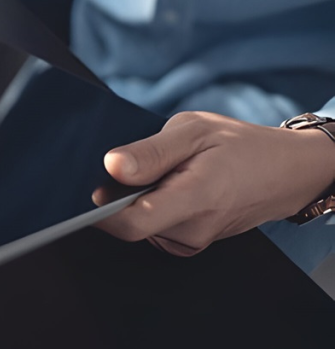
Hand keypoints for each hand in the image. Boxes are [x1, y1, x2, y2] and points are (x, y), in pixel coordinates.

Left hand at [95, 111, 334, 255]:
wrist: (285, 172)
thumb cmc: (240, 146)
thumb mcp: (194, 130)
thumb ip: (150, 151)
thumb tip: (111, 166)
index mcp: (195, 199)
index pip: (132, 224)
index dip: (100, 211)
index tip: (88, 190)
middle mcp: (192, 230)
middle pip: (130, 222)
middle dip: (121, 194)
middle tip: (137, 163)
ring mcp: (192, 241)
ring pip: (140, 225)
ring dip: (138, 199)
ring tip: (163, 171)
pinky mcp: (188, 243)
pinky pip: (153, 227)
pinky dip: (150, 206)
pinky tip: (168, 186)